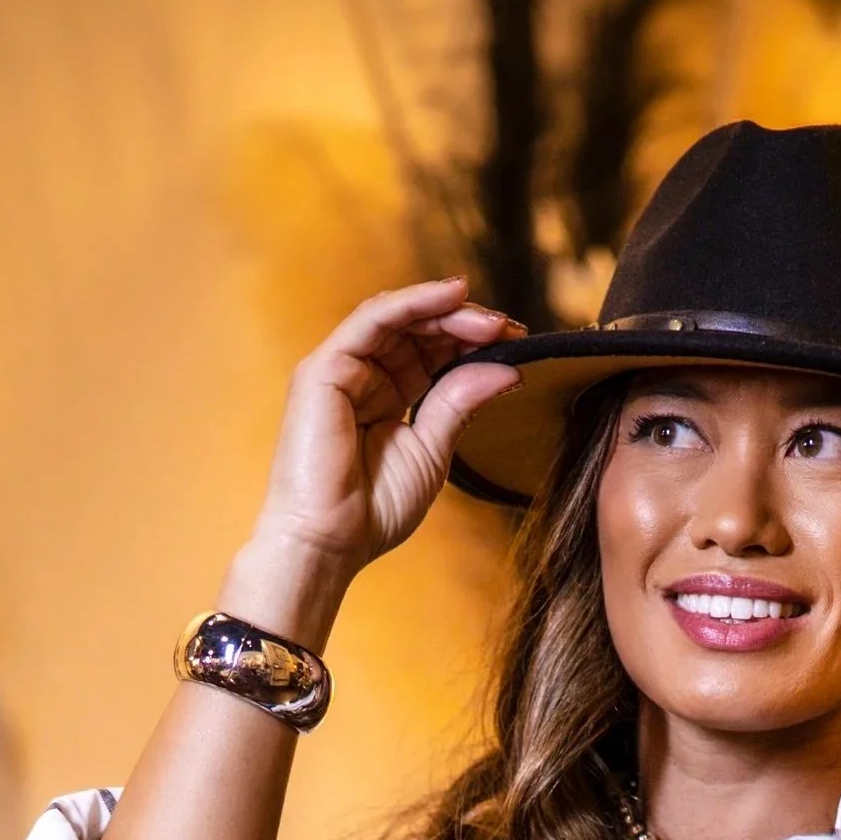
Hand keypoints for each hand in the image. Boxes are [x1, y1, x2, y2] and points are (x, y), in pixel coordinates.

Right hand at [232, 281, 520, 638]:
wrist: (328, 544)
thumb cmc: (372, 511)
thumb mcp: (432, 451)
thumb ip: (461, 403)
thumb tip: (509, 370)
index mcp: (386, 396)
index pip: (431, 352)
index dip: (471, 342)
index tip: (516, 342)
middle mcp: (362, 375)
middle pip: (417, 329)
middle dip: (465, 323)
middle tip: (510, 328)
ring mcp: (340, 368)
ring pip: (397, 317)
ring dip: (446, 310)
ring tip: (488, 319)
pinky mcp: (324, 367)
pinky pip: (373, 318)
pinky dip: (413, 302)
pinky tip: (452, 295)